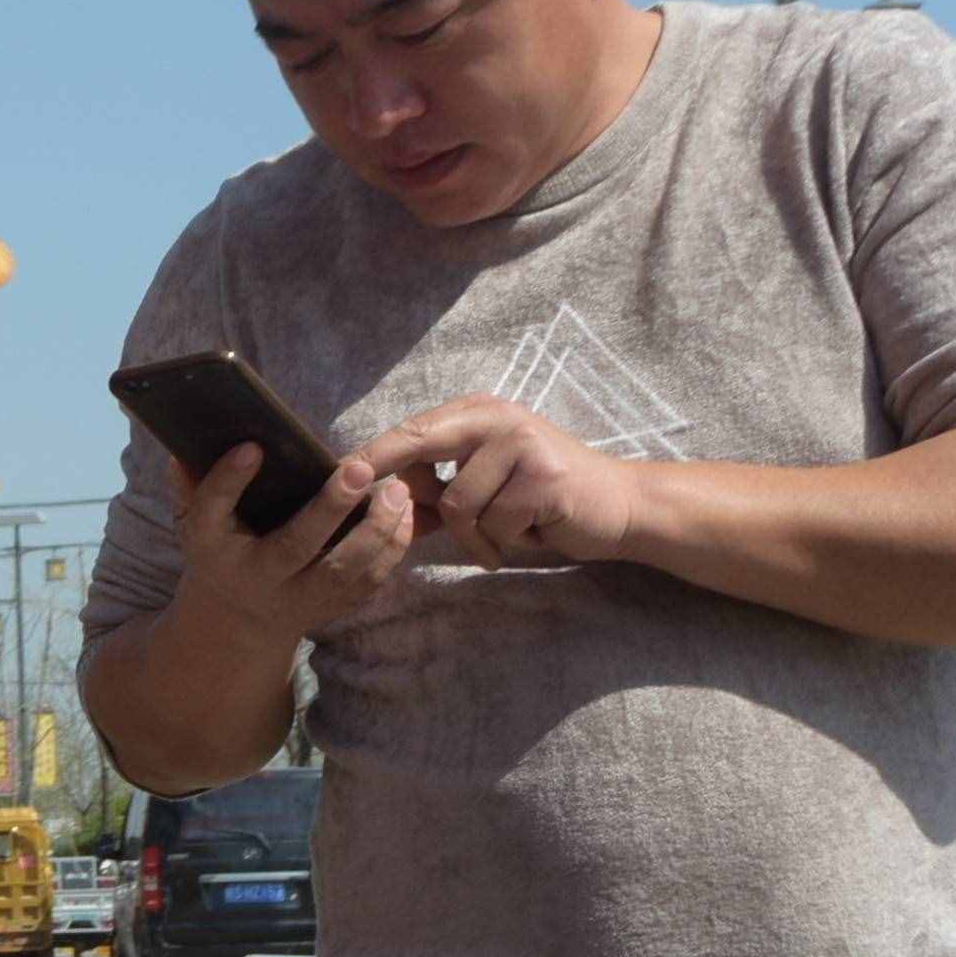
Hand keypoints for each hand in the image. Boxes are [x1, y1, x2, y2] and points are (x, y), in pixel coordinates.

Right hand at [169, 440, 419, 644]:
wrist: (238, 622)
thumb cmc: (221, 554)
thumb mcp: (196, 525)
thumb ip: (193, 487)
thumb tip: (182, 448)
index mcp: (215, 551)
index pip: (212, 512)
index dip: (229, 481)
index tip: (252, 448)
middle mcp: (257, 579)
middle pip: (294, 546)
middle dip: (329, 508)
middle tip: (360, 469)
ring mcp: (298, 600)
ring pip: (342, 571)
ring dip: (376, 531)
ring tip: (397, 490)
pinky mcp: (331, 608)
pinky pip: (368, 584)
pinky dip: (392, 551)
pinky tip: (406, 515)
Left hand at [349, 397, 646, 570]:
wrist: (617, 507)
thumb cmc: (541, 500)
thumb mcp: (485, 485)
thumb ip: (437, 488)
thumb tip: (376, 499)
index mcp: (479, 414)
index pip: (413, 429)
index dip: (374, 452)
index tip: (338, 473)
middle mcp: (498, 418)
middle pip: (422, 446)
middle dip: (390, 478)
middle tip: (357, 492)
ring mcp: (522, 444)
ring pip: (458, 504)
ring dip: (477, 535)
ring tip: (510, 530)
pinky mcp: (543, 478)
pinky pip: (493, 524)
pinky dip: (505, 542)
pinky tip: (532, 533)